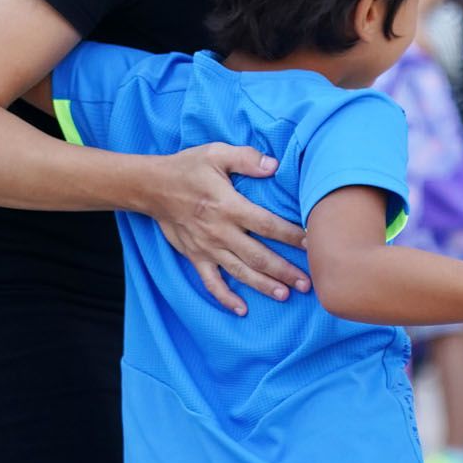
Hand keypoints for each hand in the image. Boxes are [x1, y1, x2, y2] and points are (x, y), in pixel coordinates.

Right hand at [147, 143, 310, 314]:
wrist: (151, 187)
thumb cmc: (187, 168)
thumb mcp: (216, 153)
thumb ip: (246, 159)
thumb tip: (274, 165)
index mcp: (229, 206)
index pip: (268, 225)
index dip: (291, 236)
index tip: (311, 244)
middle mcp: (220, 232)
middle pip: (258, 256)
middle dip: (284, 270)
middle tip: (307, 283)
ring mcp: (207, 248)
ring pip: (240, 272)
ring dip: (263, 286)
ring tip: (285, 295)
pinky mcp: (195, 257)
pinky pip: (211, 282)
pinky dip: (225, 298)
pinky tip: (241, 310)